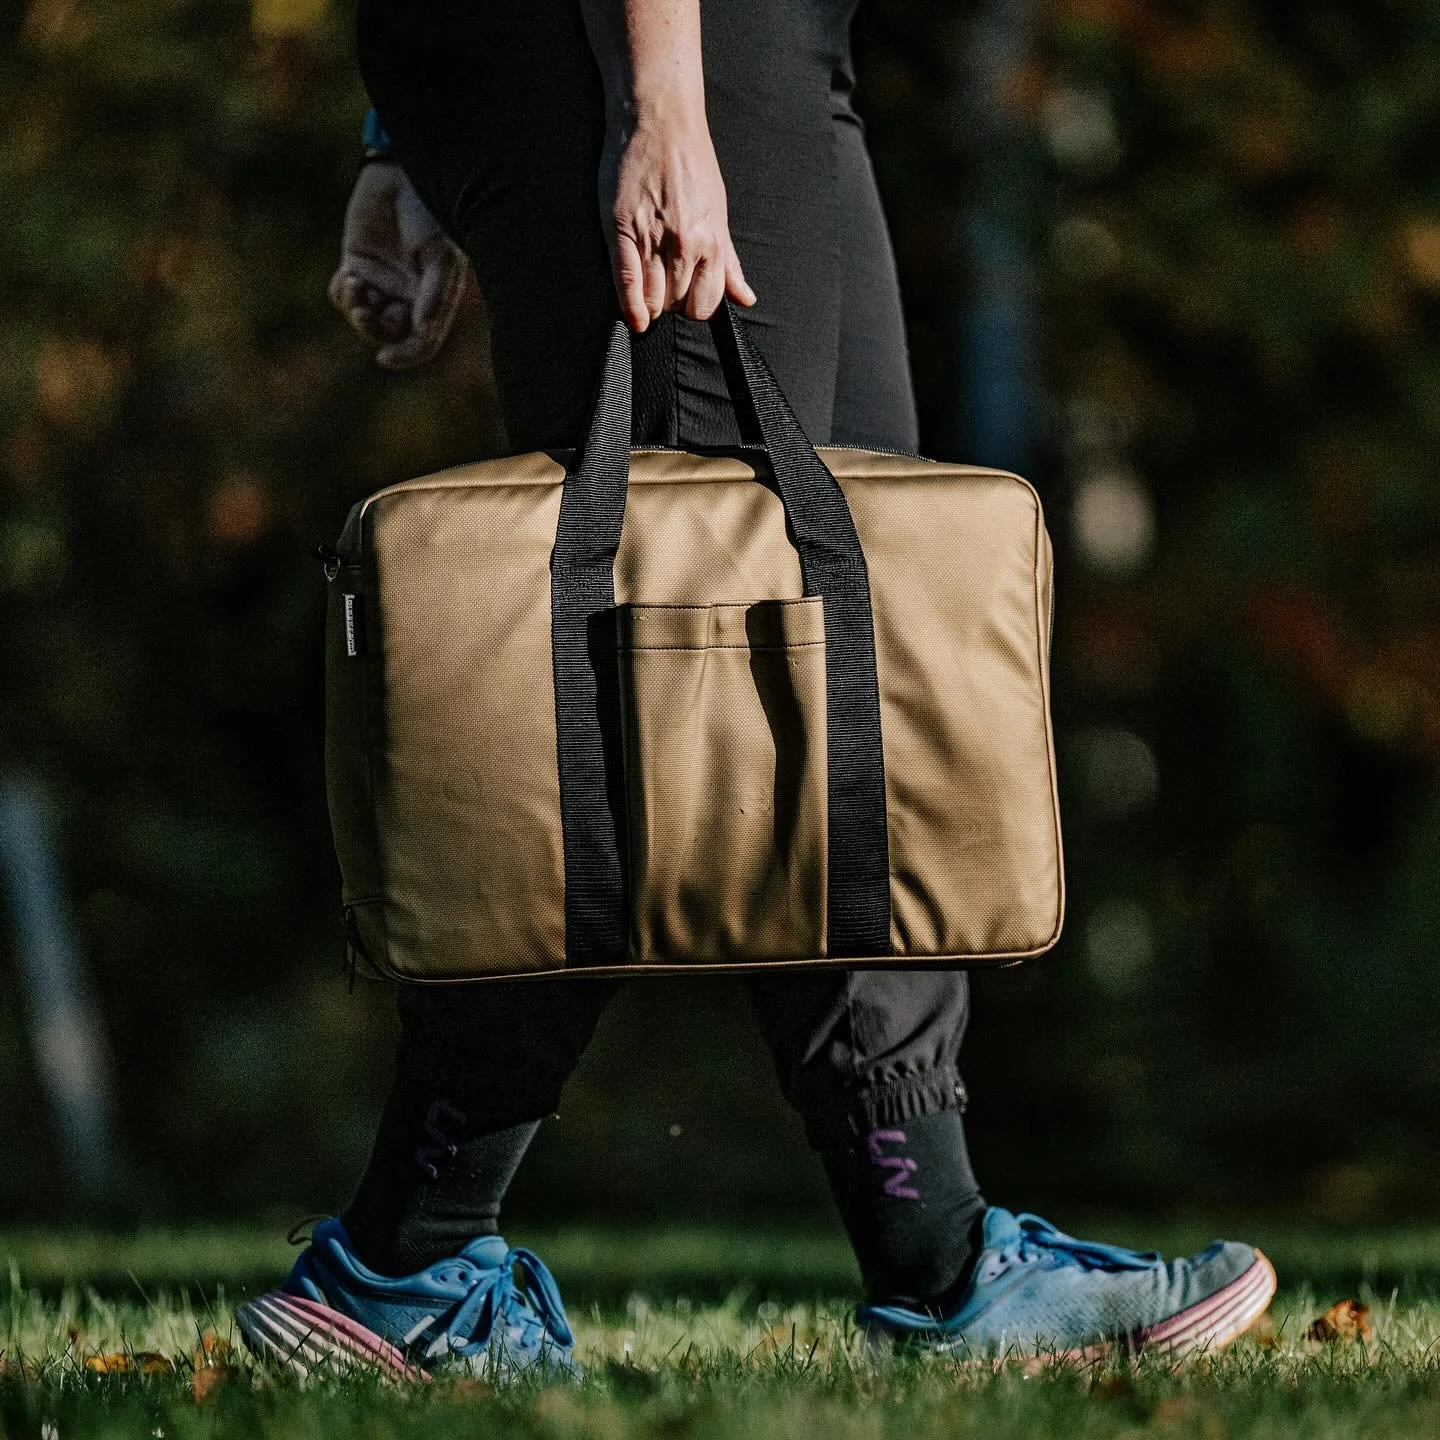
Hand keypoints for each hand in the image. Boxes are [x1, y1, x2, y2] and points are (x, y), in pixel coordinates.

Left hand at [327, 162, 467, 369]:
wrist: (404, 173)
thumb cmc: (432, 214)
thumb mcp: (441, 258)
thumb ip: (434, 299)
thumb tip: (420, 332)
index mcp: (433, 301)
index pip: (421, 342)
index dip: (405, 356)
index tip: (385, 358)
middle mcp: (407, 297)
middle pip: (387, 334)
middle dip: (373, 329)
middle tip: (363, 313)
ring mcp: (380, 282)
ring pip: (362, 318)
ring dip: (355, 309)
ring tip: (354, 285)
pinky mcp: (355, 264)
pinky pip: (341, 295)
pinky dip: (342, 293)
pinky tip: (348, 276)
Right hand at [600, 113, 755, 331]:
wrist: (659, 119)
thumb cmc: (691, 161)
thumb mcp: (719, 213)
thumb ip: (729, 262)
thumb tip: (744, 298)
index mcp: (711, 242)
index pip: (705, 304)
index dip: (694, 307)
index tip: (686, 299)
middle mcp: (685, 245)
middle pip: (676, 305)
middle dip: (670, 304)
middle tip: (664, 288)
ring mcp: (652, 239)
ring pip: (653, 300)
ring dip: (650, 303)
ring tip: (648, 286)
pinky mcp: (621, 229)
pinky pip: (627, 281)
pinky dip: (631, 306)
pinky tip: (635, 317)